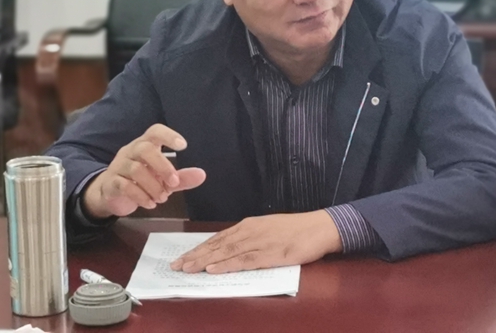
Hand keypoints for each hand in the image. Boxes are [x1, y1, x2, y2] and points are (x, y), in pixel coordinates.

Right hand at [83, 124, 205, 218]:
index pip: (155, 132)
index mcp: (145, 145)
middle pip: (144, 149)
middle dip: (163, 166)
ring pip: (136, 169)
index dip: (168, 136)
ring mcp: (119, 166)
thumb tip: (202, 175)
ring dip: (153, 186)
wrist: (110, 194)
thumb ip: (181, 177)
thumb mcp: (162, 179)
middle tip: (173, 183)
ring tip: (162, 198)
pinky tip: (150, 204)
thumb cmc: (140, 181)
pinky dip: (140, 196)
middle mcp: (131, 151)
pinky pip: (125, 186)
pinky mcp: (111, 182)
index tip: (183, 146)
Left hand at [170, 211, 342, 273]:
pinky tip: (213, 269)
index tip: (183, 257)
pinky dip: (226, 265)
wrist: (319, 227)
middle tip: (176, 265)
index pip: (218, 238)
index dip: (199, 249)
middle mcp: (249, 231)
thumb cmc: (295, 230)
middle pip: (217, 245)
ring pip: (225, 252)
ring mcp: (258, 241)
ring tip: (187, 267)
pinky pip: (243, 260)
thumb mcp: (268, 230)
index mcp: (248, 225)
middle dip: (195, 255)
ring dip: (205, 261)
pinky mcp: (269, 253)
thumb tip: (231, 250)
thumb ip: (250, 239)